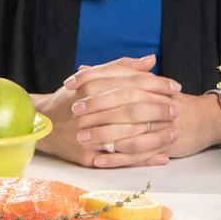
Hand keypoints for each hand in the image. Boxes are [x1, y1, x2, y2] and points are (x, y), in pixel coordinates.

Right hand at [32, 54, 179, 167]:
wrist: (43, 124)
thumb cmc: (72, 98)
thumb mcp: (92, 77)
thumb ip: (122, 67)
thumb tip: (150, 60)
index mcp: (91, 86)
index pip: (132, 83)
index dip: (157, 84)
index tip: (175, 87)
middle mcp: (89, 109)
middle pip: (133, 108)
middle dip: (159, 108)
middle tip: (177, 108)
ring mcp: (88, 134)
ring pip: (130, 134)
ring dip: (156, 135)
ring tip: (175, 132)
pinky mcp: (88, 156)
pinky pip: (122, 158)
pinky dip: (145, 158)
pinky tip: (162, 156)